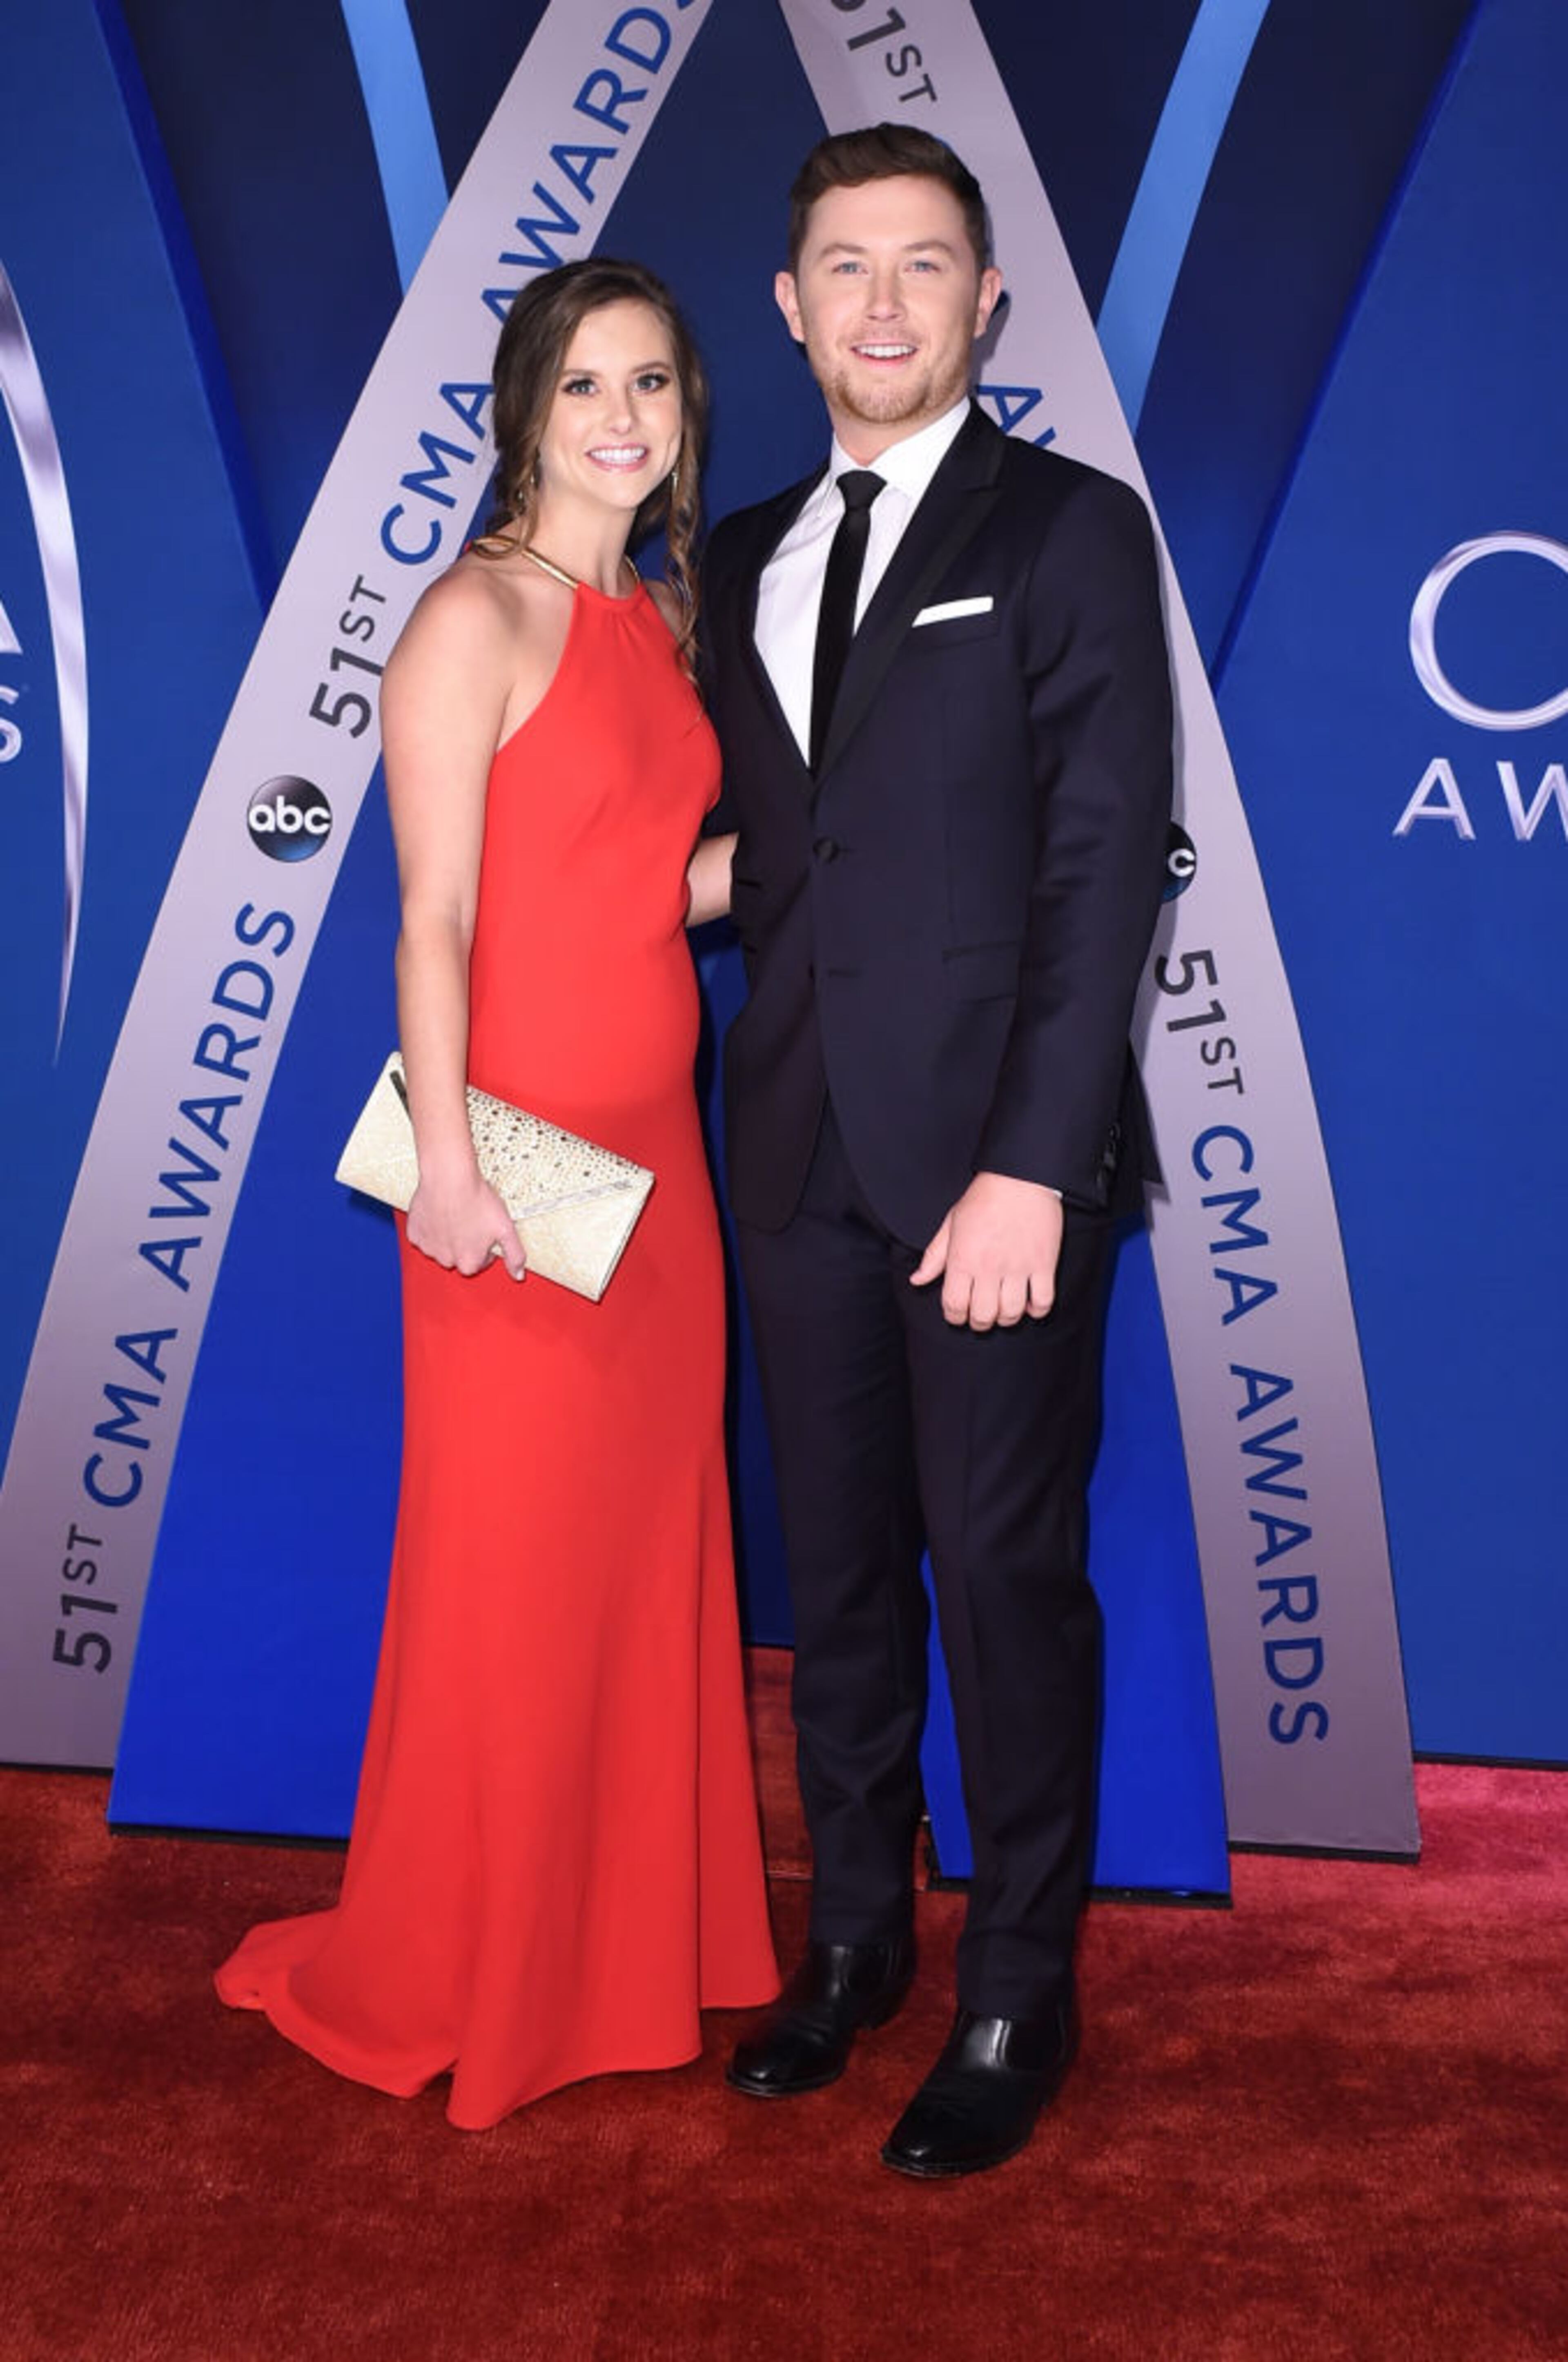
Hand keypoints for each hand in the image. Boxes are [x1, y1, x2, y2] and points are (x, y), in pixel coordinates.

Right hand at [406, 1167, 525, 1278]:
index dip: (485, 1245)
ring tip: (456, 1214)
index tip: (485, 1230)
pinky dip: (431, 1227)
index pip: (480, 1262)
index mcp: (469, 1263)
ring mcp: (428, 1247)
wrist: (449, 1178)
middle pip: (458, 1256)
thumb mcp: (506, 1228)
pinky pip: (424, 1235)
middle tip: (471, 1219)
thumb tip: (518, 1274)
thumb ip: (514, 1255)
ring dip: (447, 1236)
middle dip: (465, 1242)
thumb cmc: (477, 1200)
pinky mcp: (414, 1233)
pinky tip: (440, 1212)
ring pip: (440, 1246)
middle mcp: (446, 1260)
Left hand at [909, 1172, 1062, 1330]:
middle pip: (983, 1316)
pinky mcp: (1044, 1264)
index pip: (954, 1305)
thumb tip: (917, 1280)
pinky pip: (1043, 1302)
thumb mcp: (950, 1224)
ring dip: (1006, 1319)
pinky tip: (1029, 1304)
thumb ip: (934, 1257)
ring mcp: (1019, 1267)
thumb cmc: (983, 1199)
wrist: (1020, 1176)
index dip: (954, 1316)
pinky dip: (1036, 1310)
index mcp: (963, 1259)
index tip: (958, 1313)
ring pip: (1012, 1313)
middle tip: (980, 1316)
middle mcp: (990, 1267)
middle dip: (979, 1323)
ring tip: (1003, 1310)